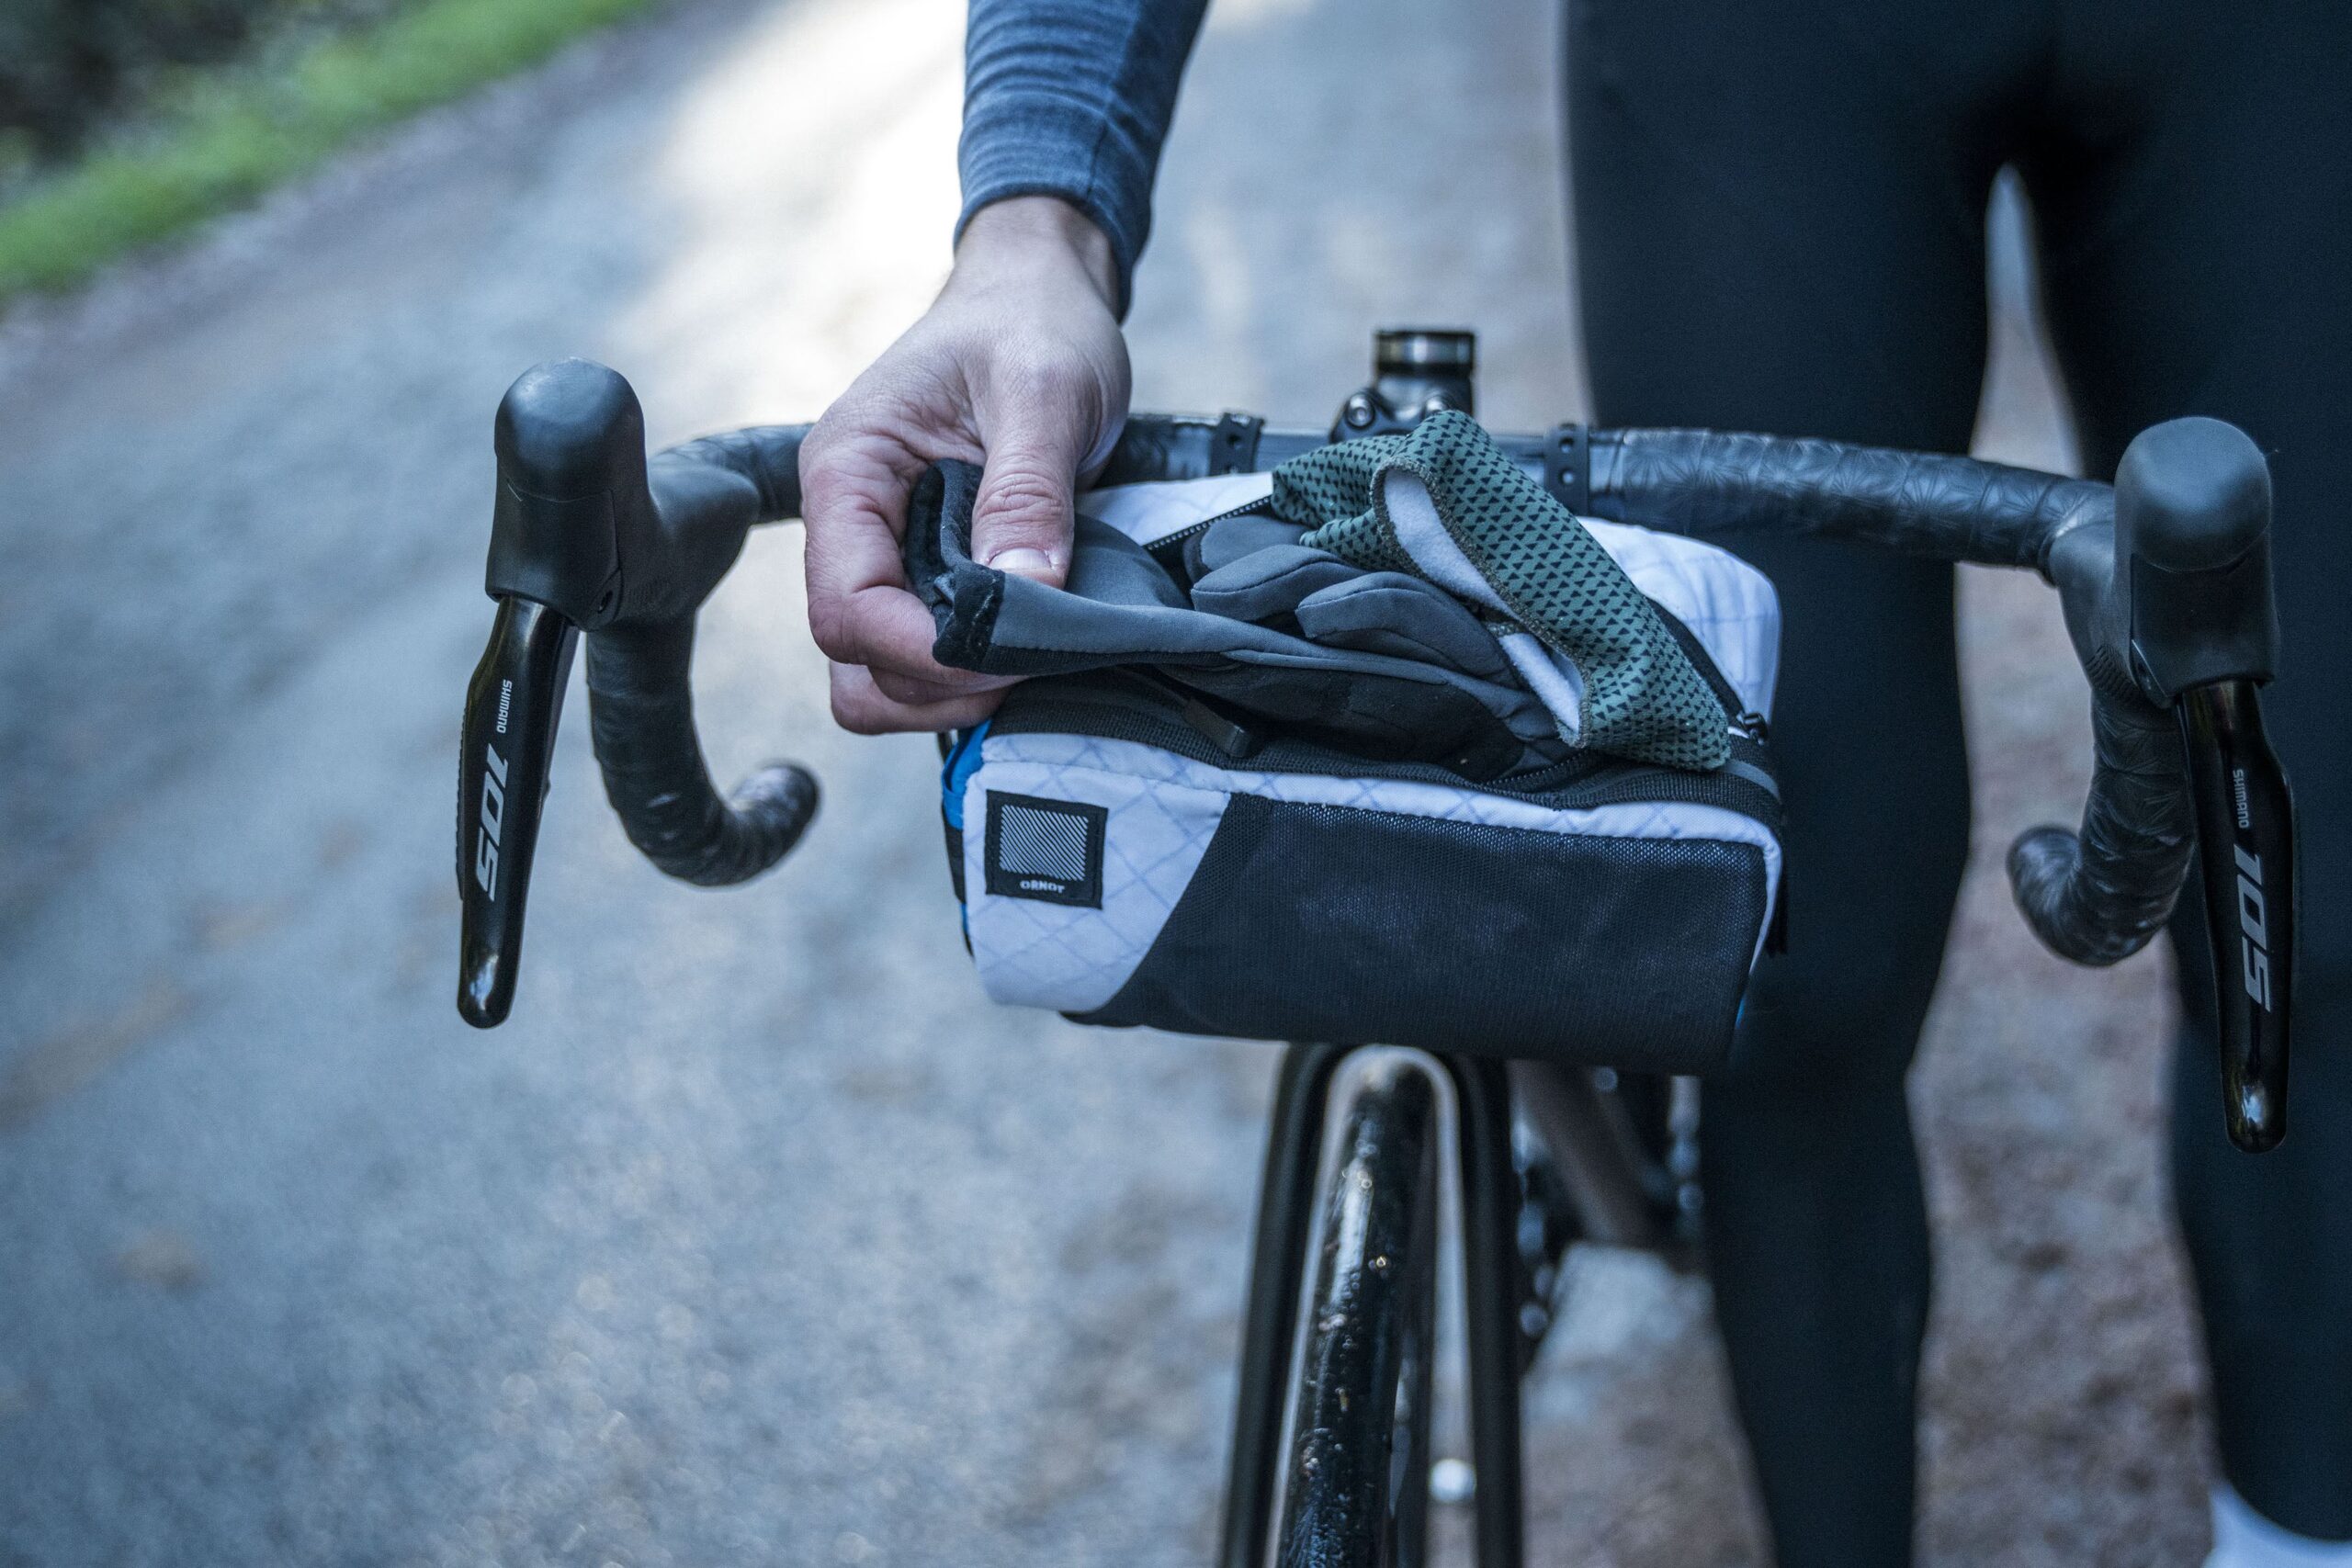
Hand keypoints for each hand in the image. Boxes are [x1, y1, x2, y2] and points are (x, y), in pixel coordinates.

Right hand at [800, 196, 1129, 732]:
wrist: (1041, 298)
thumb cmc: (1034, 324)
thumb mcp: (1045, 391)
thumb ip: (1028, 491)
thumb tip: (1024, 590)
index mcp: (848, 471)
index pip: (845, 606)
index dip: (921, 652)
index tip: (1006, 659)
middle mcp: (847, 521)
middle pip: (853, 658)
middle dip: (935, 683)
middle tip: (1030, 665)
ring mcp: (882, 552)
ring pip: (876, 675)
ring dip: (948, 691)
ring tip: (1031, 658)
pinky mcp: (923, 572)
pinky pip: (918, 656)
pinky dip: (967, 674)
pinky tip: (1027, 645)